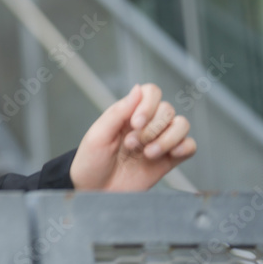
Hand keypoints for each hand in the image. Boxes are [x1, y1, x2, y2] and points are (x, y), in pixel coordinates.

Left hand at [69, 83, 196, 190]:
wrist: (95, 191)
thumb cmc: (91, 162)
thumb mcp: (98, 135)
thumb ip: (118, 112)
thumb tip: (137, 89)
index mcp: (127, 113)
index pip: (151, 92)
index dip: (148, 105)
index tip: (135, 123)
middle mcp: (146, 124)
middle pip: (167, 109)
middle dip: (152, 128)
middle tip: (132, 144)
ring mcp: (158, 141)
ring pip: (182, 125)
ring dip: (168, 138)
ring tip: (148, 153)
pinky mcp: (168, 161)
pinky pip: (190, 146)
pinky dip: (184, 147)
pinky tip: (169, 155)